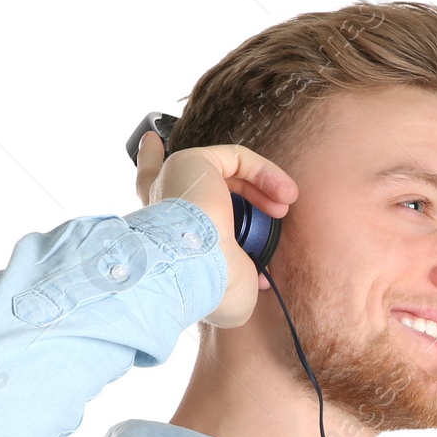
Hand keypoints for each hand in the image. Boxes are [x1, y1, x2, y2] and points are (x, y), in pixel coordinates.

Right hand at [134, 132, 296, 328]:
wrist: (194, 272)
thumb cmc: (205, 288)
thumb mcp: (226, 291)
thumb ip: (235, 278)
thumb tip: (254, 276)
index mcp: (161, 234)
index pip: (151, 197)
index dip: (152, 170)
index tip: (151, 145)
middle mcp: (164, 203)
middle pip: (183, 170)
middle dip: (235, 178)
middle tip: (278, 202)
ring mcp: (177, 179)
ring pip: (224, 171)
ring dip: (261, 187)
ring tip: (285, 207)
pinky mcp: (194, 161)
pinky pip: (236, 158)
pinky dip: (263, 173)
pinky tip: (283, 194)